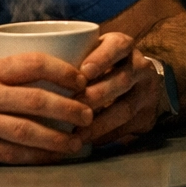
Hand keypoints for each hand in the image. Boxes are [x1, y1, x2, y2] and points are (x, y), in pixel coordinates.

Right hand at [0, 53, 93, 163]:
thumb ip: (8, 73)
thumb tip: (55, 72)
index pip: (32, 63)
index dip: (62, 71)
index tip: (81, 80)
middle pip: (35, 100)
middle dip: (68, 108)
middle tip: (89, 114)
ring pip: (26, 131)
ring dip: (57, 138)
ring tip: (78, 141)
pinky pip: (11, 155)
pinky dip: (36, 157)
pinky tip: (53, 157)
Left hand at [78, 32, 163, 146]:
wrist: (140, 83)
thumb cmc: (103, 66)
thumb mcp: (94, 52)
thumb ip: (73, 57)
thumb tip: (38, 68)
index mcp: (124, 46)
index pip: (118, 46)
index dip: (102, 58)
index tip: (84, 72)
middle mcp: (140, 66)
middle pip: (121, 80)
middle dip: (95, 95)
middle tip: (71, 107)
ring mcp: (147, 92)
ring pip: (125, 108)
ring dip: (99, 122)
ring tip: (77, 132)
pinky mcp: (147, 115)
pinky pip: (127, 128)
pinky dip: (106, 135)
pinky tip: (89, 140)